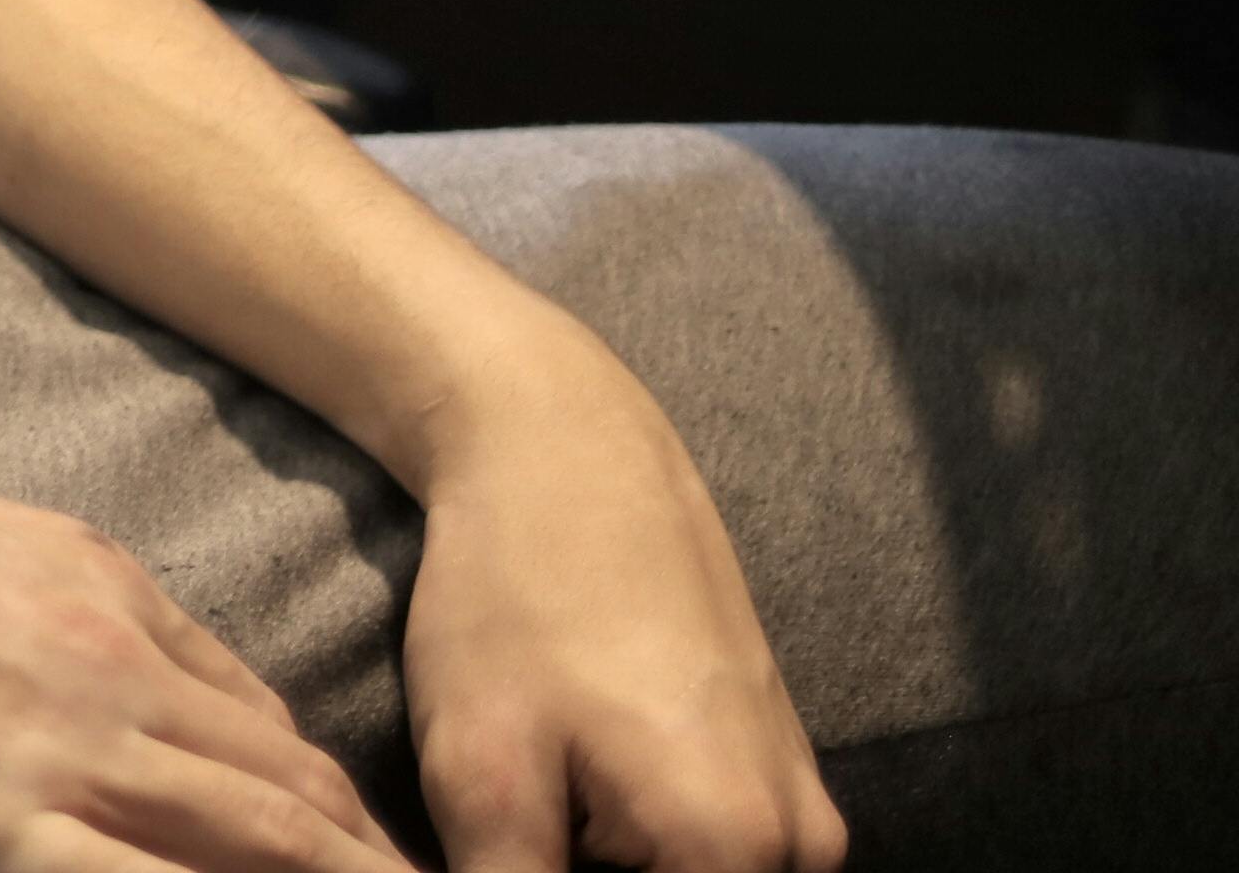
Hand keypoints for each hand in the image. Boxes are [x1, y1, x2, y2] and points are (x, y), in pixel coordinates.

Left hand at [387, 341, 834, 872]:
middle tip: (528, 813)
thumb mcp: (483, 773)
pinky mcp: (785, 771)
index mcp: (739, 855)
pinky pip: (722, 853)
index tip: (521, 845)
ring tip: (542, 801)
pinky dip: (645, 845)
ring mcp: (805, 805)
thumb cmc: (516, 602)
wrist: (569, 455)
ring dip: (615, 864)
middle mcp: (803, 845)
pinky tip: (574, 784)